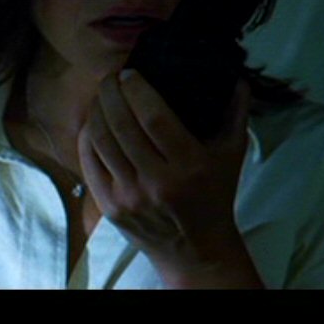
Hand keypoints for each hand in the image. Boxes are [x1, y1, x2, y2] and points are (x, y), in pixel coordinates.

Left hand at [78, 68, 261, 287]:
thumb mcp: (232, 155)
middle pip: (121, 124)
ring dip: (95, 110)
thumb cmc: (214, 195)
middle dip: (110, 92)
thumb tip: (236, 76)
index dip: (136, 90)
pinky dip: (86, 136)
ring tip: (100, 95)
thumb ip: (235, 114)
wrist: (195, 250)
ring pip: (100, 140)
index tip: (130, 73)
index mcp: (189, 166)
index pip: (153, 117)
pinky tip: (92, 121)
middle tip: (110, 77)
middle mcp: (156, 182)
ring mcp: (129, 196)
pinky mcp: (109, 206)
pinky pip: (88, 162)